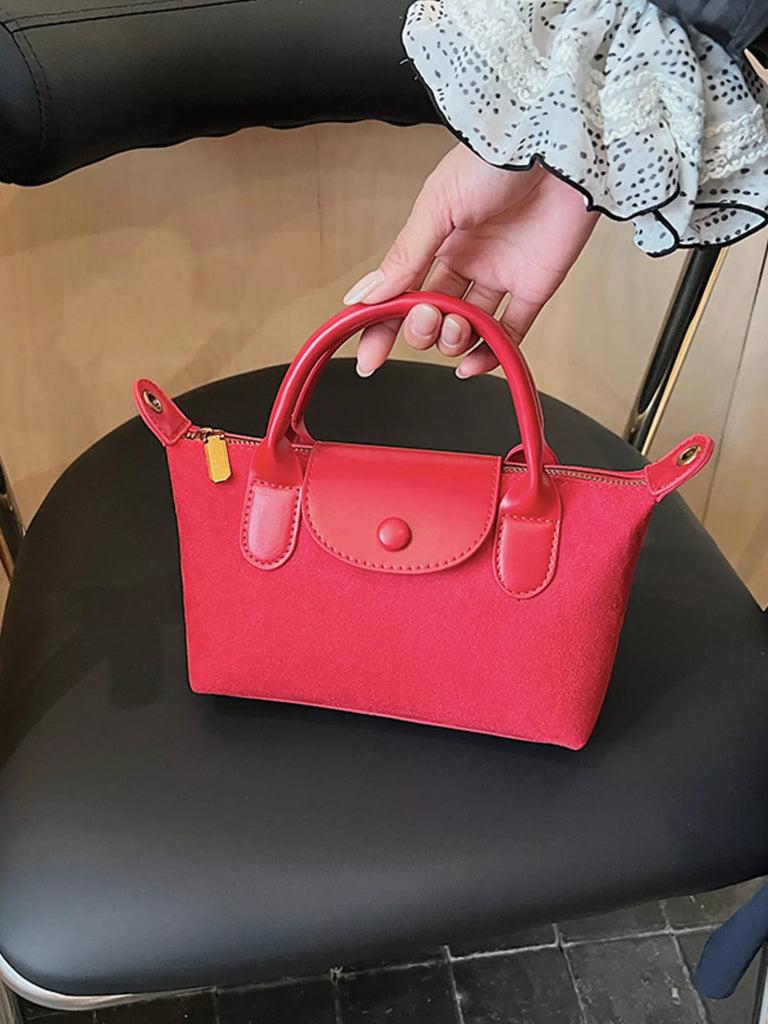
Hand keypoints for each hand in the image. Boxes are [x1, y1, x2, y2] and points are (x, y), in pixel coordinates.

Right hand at [342, 143, 599, 377]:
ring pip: (467, 328)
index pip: (401, 293)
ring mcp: (500, 274)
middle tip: (429, 317)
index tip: (370, 358)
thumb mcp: (437, 206)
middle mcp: (466, 259)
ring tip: (456, 326)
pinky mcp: (535, 285)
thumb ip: (404, 257)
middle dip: (424, 328)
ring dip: (454, 340)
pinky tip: (471, 364)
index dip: (382, 326)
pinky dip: (490, 354)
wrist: (559, 146)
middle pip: (433, 315)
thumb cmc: (496, 159)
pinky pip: (510, 332)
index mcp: (435, 239)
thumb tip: (363, 295)